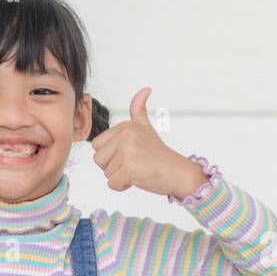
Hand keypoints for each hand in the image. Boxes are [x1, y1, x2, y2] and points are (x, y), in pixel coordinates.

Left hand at [90, 87, 206, 196]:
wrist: (179, 173)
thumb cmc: (160, 155)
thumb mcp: (146, 128)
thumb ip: (139, 110)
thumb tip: (145, 89)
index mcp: (125, 126)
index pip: (98, 145)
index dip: (112, 155)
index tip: (131, 154)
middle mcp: (125, 135)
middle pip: (98, 159)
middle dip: (114, 167)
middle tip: (134, 164)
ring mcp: (128, 151)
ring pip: (106, 172)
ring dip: (120, 177)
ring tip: (138, 171)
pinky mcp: (130, 168)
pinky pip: (112, 183)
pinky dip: (123, 186)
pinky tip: (138, 179)